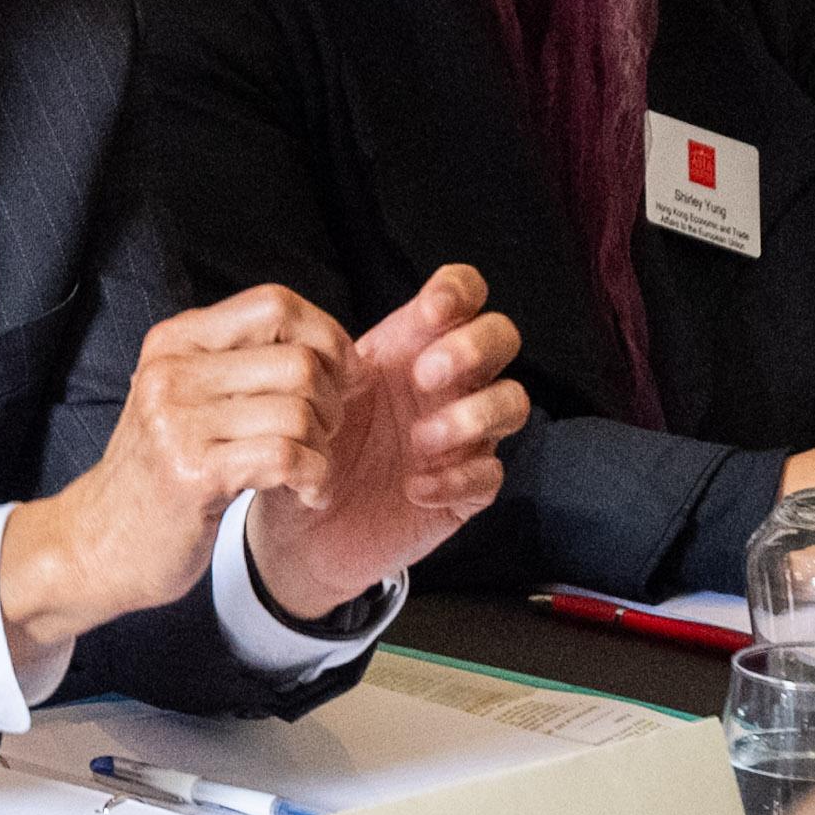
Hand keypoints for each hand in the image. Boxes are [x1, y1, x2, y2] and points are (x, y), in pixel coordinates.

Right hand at [0, 285, 359, 660]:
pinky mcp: (192, 473)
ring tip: (311, 470)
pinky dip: (315, 478)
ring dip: (324, 448)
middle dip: (333, 402)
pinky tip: (306, 494)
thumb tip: (333, 346)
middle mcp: (172, 370)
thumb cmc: (160, 470)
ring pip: (299, 412)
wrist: (99, 542)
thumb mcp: (186, 397)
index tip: (341, 376)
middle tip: (323, 436)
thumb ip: (241, 364)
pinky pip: (287, 457)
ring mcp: (177, 421)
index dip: (327, 335)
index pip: (274, 303)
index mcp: (175, 340)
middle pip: (298, 360)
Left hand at [245, 266, 527, 622]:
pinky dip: (456, 478)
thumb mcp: (306, 388)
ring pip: (513, 402)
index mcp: (411, 344)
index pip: (463, 293)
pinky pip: (492, 474)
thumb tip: (331, 345)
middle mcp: (448, 383)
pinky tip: (414, 488)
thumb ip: (320, 357)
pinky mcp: (467, 490)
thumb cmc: (306, 441)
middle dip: (472, 349)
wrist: (301, 524)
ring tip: (418, 441)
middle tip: (423, 377)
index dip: (459, 291)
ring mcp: (464, 436)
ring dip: (472, 416)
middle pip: (503, 337)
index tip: (431, 311)